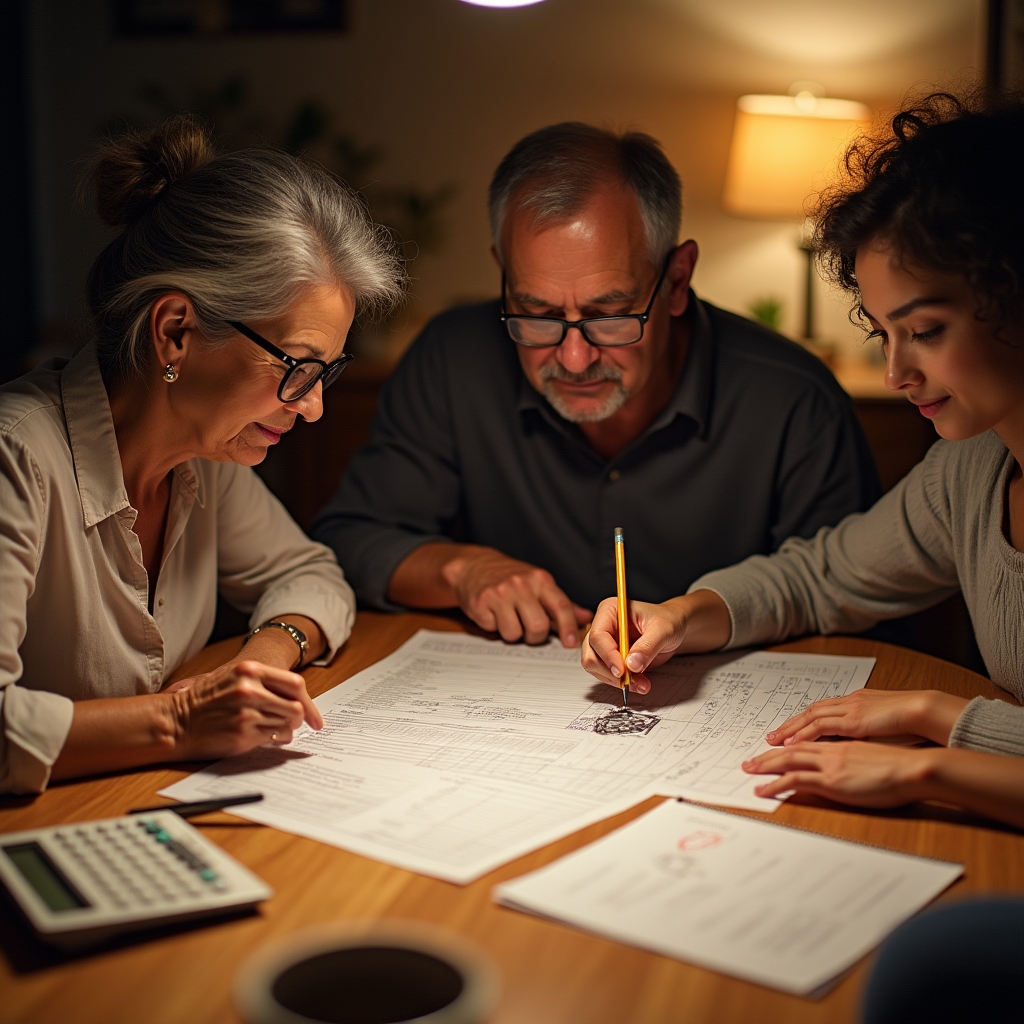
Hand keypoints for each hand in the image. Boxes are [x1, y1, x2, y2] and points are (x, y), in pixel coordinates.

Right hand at [170, 659, 323, 758]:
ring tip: (276, 729)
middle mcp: (250, 690)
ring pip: (287, 725)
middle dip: (298, 717)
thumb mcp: (232, 677)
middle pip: (296, 706)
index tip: (312, 714)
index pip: (295, 683)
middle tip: (293, 722)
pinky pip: (274, 739)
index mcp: (249, 670)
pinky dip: (276, 740)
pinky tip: (267, 737)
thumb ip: (263, 681)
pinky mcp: (243, 736)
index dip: (306, 700)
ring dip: (286, 730)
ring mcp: (247, 713)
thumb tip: (296, 696)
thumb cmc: (205, 700)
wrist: (176, 721)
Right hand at [444, 548, 590, 646]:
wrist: (474, 566)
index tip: (571, 644)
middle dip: (535, 636)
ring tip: (508, 617)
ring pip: (514, 633)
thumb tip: (585, 617)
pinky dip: (494, 626)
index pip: (560, 606)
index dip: (568, 627)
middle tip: (529, 629)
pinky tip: (493, 613)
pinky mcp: (480, 602)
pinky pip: (493, 629)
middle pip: (538, 626)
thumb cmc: (510, 577)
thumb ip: (561, 603)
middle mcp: (521, 584)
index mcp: (540, 579)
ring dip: (512, 632)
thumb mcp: (538, 583)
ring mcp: (500, 592)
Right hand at [581, 590, 730, 694]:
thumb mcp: (663, 629)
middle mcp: (602, 626)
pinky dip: (621, 683)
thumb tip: (631, 664)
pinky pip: (606, 675)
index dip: (607, 655)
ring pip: (596, 667)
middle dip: (610, 671)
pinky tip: (638, 683)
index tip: (621, 671)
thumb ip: (648, 646)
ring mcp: (604, 644)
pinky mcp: (609, 658)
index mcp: (610, 611)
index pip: (598, 635)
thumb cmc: (668, 620)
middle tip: (631, 680)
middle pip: (591, 654)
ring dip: (616, 680)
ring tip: (640, 683)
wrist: (673, 629)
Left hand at [743, 741, 934, 807]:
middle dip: (768, 756)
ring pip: (788, 762)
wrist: (912, 767)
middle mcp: (830, 750)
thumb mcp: (875, 757)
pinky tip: (763, 789)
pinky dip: (775, 784)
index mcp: (841, 744)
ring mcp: (829, 764)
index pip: (807, 743)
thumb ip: (859, 760)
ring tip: (748, 773)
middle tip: (749, 762)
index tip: (773, 750)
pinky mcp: (830, 780)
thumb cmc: (902, 765)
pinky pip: (795, 780)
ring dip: (765, 767)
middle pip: (791, 750)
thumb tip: (854, 768)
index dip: (788, 746)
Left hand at [764, 689, 968, 747]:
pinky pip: (820, 728)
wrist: (924, 711)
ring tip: (773, 744)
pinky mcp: (852, 721)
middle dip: (788, 726)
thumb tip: (860, 746)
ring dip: (789, 732)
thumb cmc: (912, 721)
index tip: (788, 731)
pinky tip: (792, 746)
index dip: (803, 722)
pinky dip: (804, 736)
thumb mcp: (886, 725)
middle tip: (770, 738)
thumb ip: (870, 732)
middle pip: (809, 713)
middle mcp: (848, 703)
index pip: (821, 711)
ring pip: (809, 719)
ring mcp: (848, 711)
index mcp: (856, 702)